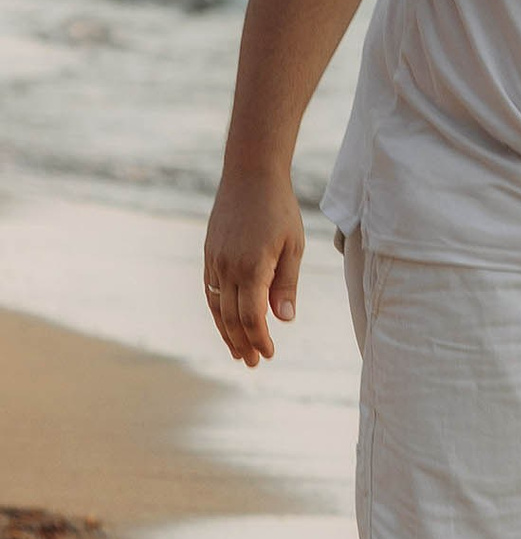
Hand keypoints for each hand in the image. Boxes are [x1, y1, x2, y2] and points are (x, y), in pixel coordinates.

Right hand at [204, 171, 304, 367]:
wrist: (250, 175)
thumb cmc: (279, 209)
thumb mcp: (293, 246)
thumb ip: (286, 284)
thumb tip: (284, 320)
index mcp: (252, 268)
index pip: (251, 317)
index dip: (259, 339)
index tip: (269, 354)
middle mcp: (228, 268)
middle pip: (230, 318)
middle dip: (242, 343)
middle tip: (253, 363)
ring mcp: (215, 261)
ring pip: (216, 307)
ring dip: (226, 332)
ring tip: (238, 351)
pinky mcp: (209, 254)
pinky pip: (210, 290)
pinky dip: (217, 311)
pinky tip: (225, 321)